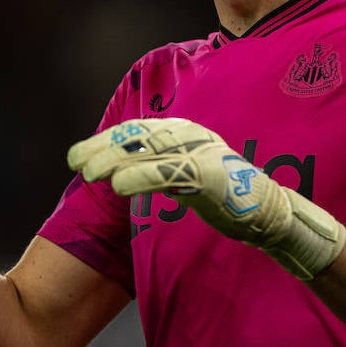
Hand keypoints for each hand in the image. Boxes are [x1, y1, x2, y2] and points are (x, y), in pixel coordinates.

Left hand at [67, 118, 345, 279]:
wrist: (271, 215)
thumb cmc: (227, 197)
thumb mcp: (187, 176)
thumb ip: (160, 168)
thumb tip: (119, 170)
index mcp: (186, 132)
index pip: (138, 131)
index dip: (105, 141)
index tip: (77, 156)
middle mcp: (193, 135)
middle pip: (139, 136)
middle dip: (103, 147)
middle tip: (74, 162)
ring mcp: (203, 152)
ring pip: (150, 151)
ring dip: (115, 160)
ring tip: (88, 173)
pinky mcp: (212, 174)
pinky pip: (170, 173)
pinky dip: (142, 177)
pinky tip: (118, 187)